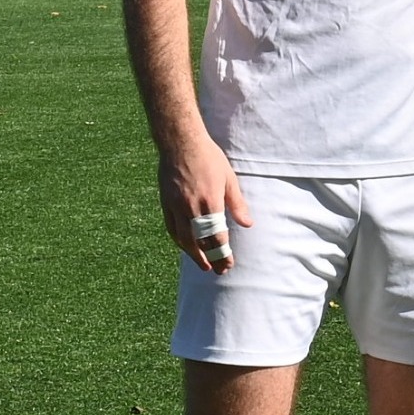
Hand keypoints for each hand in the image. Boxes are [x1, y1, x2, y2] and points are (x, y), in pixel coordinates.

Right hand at [156, 134, 252, 273]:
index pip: (216, 237)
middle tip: (217, 270)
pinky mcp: (166, 202)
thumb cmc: (209, 158)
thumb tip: (247, 224)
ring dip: (193, 254)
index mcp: (210, 202)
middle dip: (209, 258)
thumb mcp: (229, 179)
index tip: (228, 264)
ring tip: (203, 264)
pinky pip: (171, 228)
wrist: (181, 143)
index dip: (222, 253)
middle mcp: (191, 208)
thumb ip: (237, 204)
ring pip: (183, 238)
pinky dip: (179, 241)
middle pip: (199, 242)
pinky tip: (186, 247)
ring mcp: (175, 206)